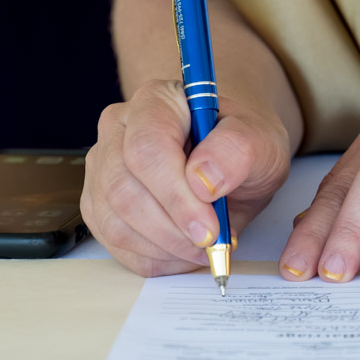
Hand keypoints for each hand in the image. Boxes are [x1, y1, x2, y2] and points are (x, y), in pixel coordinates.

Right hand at [81, 78, 292, 277]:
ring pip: (114, 222)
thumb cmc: (239, 146)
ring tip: (203, 246)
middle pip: (123, 189)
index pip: (147, 148)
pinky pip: (114, 244)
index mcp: (157, 100)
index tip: (209, 226)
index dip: (175, 195)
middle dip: (171, 229)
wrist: (227, 162)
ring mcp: (102, 167)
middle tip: (211, 243)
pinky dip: (153, 258)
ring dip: (164, 247)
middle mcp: (119, 128)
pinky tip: (183, 250)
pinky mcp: (98, 204)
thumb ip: (238, 149)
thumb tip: (202, 178)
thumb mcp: (260, 140)